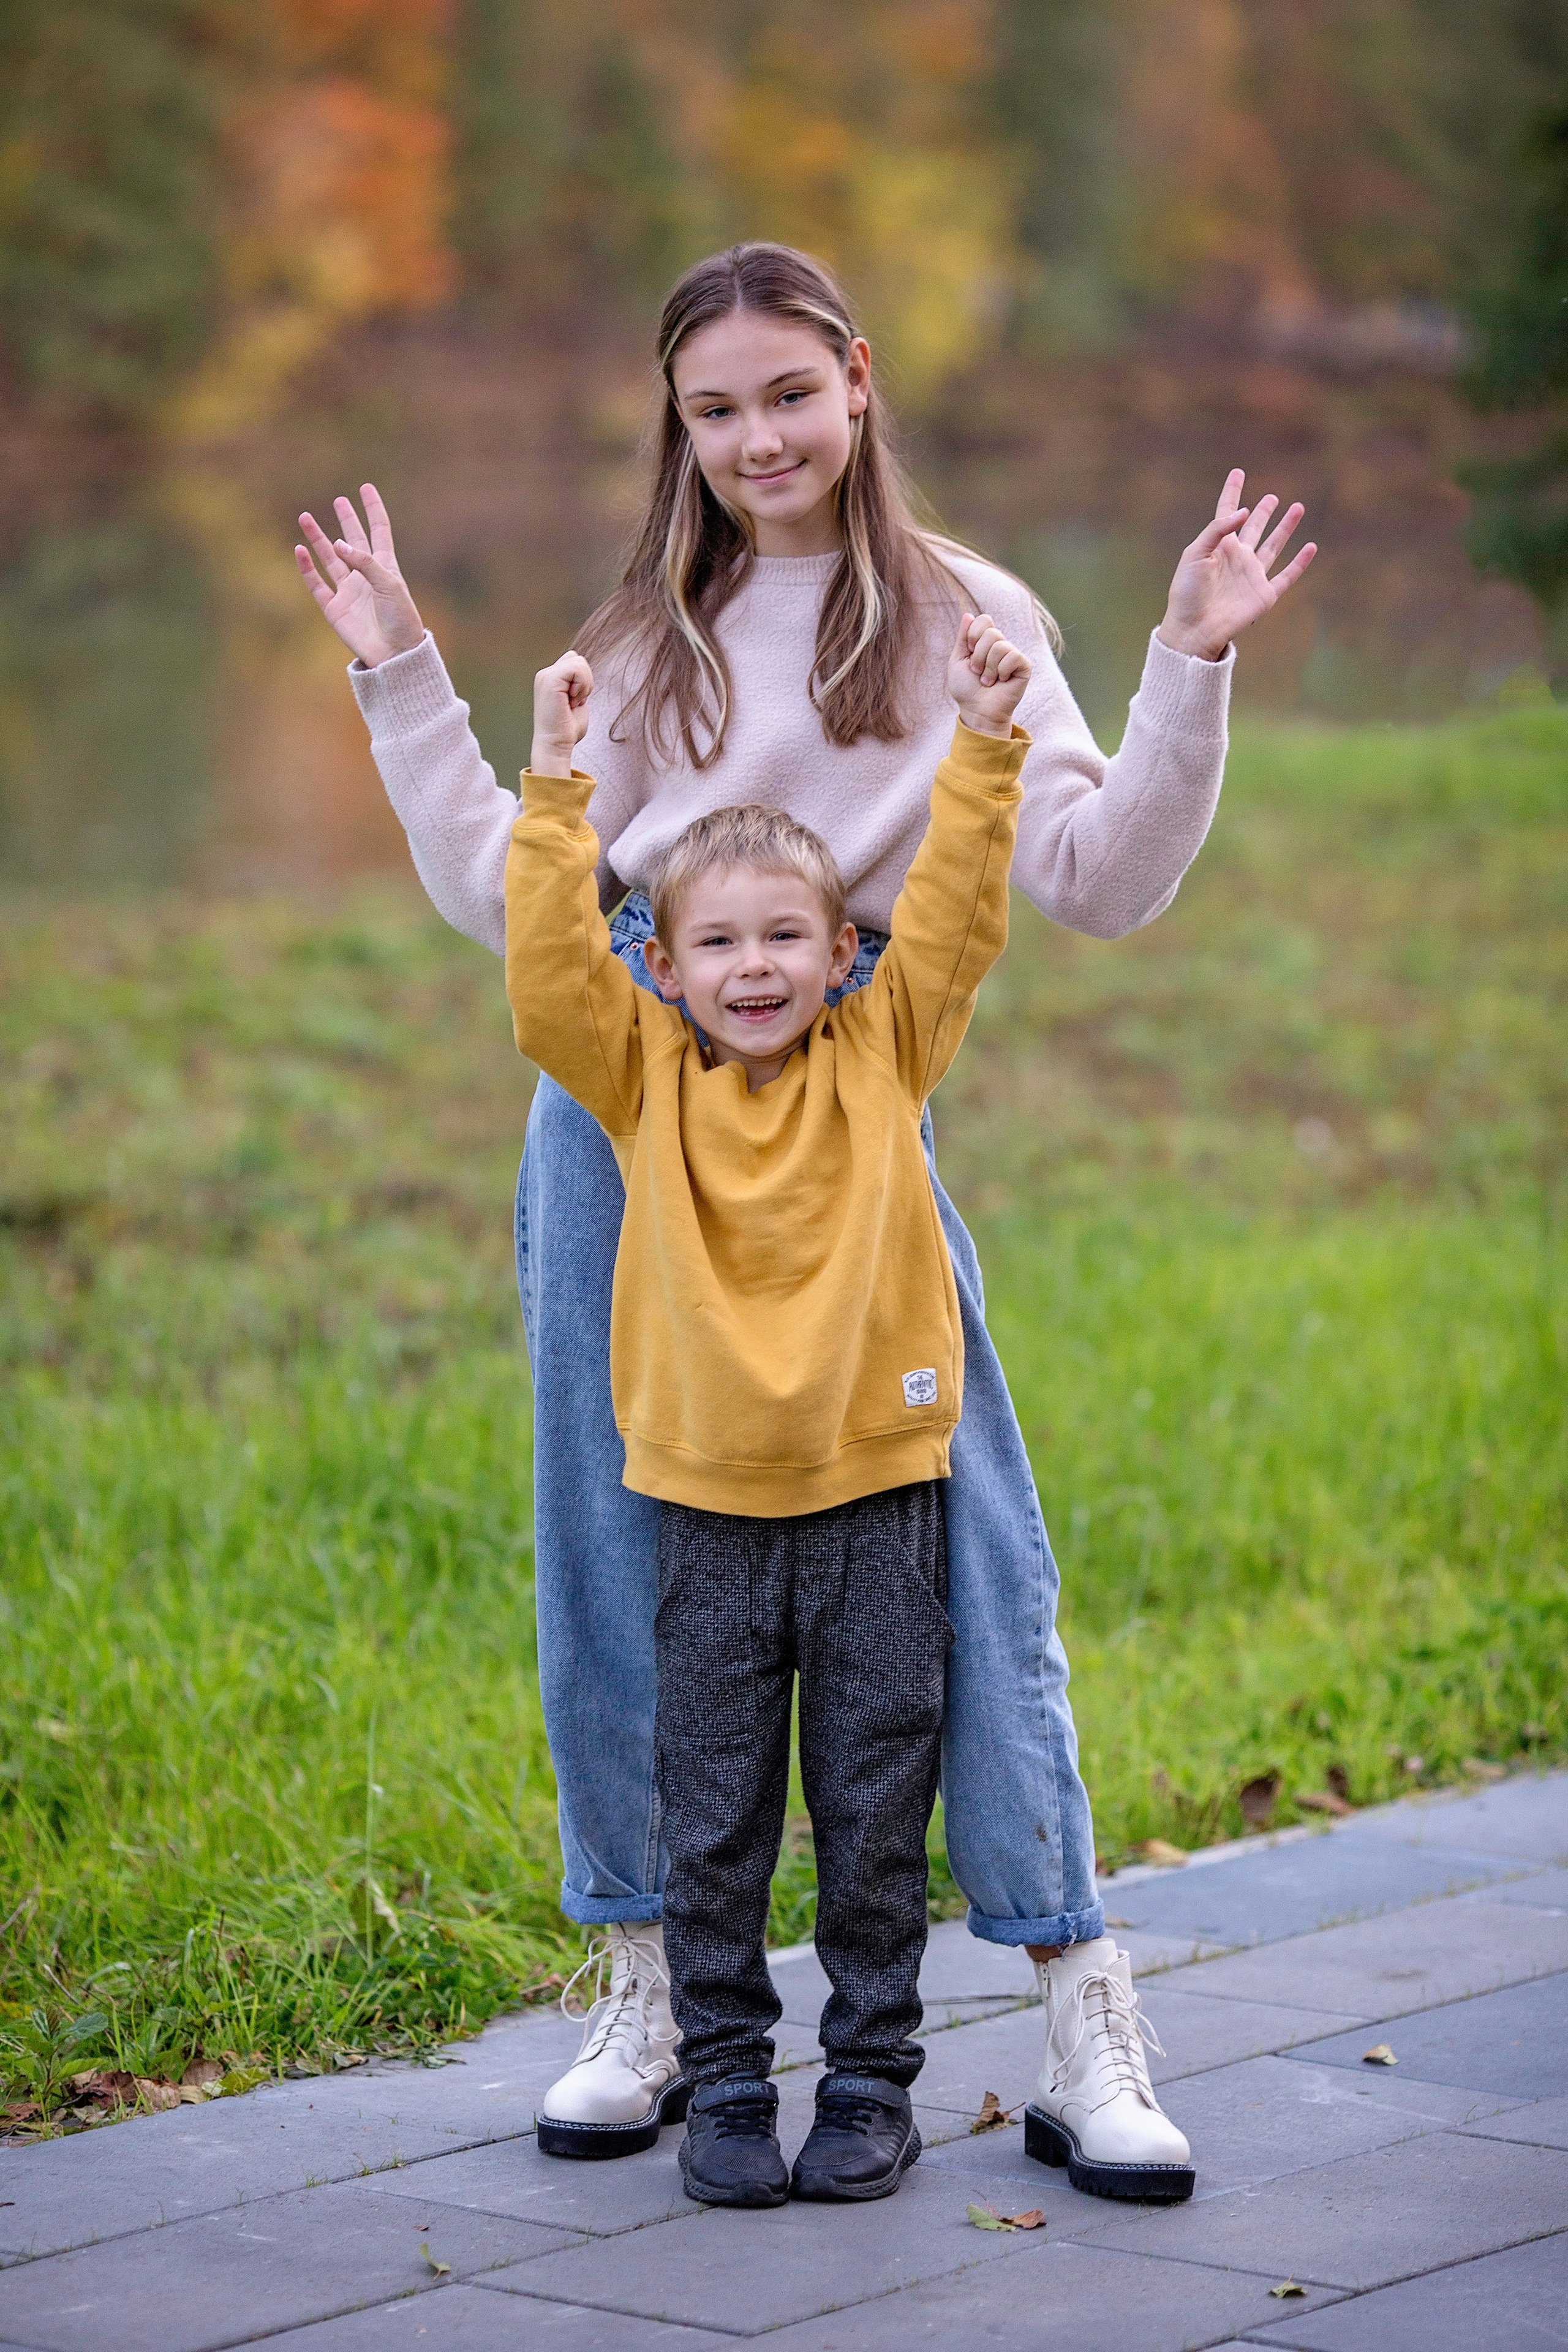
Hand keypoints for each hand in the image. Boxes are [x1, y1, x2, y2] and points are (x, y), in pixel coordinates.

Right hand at [294, 484, 425, 667]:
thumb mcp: (389, 585)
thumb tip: (337, 544)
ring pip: (330, 558)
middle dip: (347, 520)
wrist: (394, 654)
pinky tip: (300, 550)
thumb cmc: (401, 619)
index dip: (373, 509)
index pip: (379, 531)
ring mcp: (348, 591)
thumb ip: (364, 562)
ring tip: (306, 517)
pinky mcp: (334, 608)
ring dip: (318, 538)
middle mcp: (365, 576)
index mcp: (385, 567)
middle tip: (339, 500)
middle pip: (353, 541)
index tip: (366, 488)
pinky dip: (307, 568)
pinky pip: (317, 584)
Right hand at [531, 651, 593, 777]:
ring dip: (584, 684)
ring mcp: (546, 676)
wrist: (555, 745)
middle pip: (577, 659)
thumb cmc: (566, 730)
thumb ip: (579, 685)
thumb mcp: (577, 701)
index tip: (576, 700)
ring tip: (572, 702)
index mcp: (550, 679)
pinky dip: (581, 685)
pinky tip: (572, 700)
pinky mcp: (550, 679)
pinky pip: (576, 668)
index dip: (582, 680)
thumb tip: (585, 675)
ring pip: (578, 662)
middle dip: (585, 680)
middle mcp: (545, 674)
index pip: (574, 662)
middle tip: (574, 702)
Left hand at [946, 613, 1030, 737]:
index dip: (973, 635)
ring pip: (1000, 645)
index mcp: (985, 642)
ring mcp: (1013, 655)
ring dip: (988, 667)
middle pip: (991, 632)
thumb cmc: (966, 689)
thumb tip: (968, 615)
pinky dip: (1001, 671)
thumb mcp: (957, 661)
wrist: (977, 711)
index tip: (969, 652)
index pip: (984, 620)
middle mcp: (1000, 646)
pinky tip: (1001, 682)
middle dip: (978, 656)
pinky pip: (1012, 656)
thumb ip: (962, 638)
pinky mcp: (1023, 666)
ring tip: (988, 681)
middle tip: (977, 672)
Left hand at [1157, 470, 1316, 660]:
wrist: (1194, 629)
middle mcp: (1237, 558)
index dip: (1232, 492)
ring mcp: (1252, 576)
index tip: (1238, 472)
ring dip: (1285, 527)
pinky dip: (1300, 562)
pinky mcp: (1264, 594)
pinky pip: (1287, 575)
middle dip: (1263, 511)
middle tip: (1272, 497)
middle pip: (1254, 528)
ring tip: (1296, 507)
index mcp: (1218, 547)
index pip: (1227, 513)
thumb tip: (1243, 511)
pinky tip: (1311, 547)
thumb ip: (1217, 529)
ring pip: (1274, 545)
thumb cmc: (1187, 594)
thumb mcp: (1195, 554)